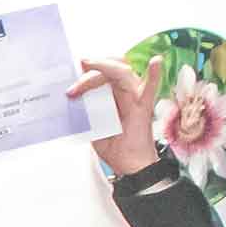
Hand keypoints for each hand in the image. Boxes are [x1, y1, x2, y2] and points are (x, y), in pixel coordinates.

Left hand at [69, 53, 167, 176]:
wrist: (127, 164)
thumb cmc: (114, 146)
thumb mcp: (90, 125)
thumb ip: (84, 110)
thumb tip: (70, 97)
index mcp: (113, 94)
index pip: (101, 73)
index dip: (85, 73)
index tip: (70, 78)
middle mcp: (125, 92)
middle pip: (110, 69)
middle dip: (90, 71)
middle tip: (75, 79)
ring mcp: (135, 97)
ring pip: (122, 73)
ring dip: (103, 68)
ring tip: (89, 65)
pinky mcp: (143, 107)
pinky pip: (150, 89)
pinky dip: (153, 75)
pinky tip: (155, 63)